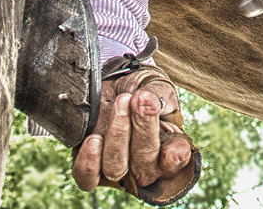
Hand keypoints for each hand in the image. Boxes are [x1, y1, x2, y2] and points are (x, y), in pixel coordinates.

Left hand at [72, 71, 196, 202]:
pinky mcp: (92, 168)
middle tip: (140, 98)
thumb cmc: (142, 88)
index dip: (174, 159)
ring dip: (118, 135)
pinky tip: (93, 140)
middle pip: (145, 163)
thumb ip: (159, 96)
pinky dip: (89, 162)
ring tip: (120, 102)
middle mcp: (144, 167)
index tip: (173, 149)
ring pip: (117, 168)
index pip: (174, 163)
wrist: (114, 84)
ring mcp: (118, 169)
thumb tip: (150, 102)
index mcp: (168, 150)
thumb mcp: (156, 86)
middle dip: (144, 128)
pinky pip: (88, 178)